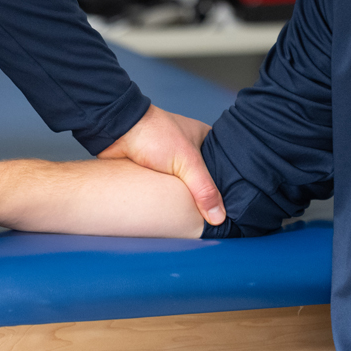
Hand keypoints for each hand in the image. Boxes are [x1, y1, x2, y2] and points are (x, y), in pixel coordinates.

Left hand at [97, 105, 225, 224]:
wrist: (117, 131)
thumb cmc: (154, 134)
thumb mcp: (188, 162)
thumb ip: (205, 190)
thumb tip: (219, 217)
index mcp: (205, 140)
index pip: (225, 167)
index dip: (229, 186)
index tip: (233, 207)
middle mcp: (190, 149)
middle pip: (204, 180)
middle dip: (205, 196)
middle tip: (213, 218)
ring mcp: (172, 161)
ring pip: (186, 186)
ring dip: (187, 199)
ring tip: (196, 219)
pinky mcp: (156, 171)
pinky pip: (169, 190)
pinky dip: (171, 199)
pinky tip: (176, 211)